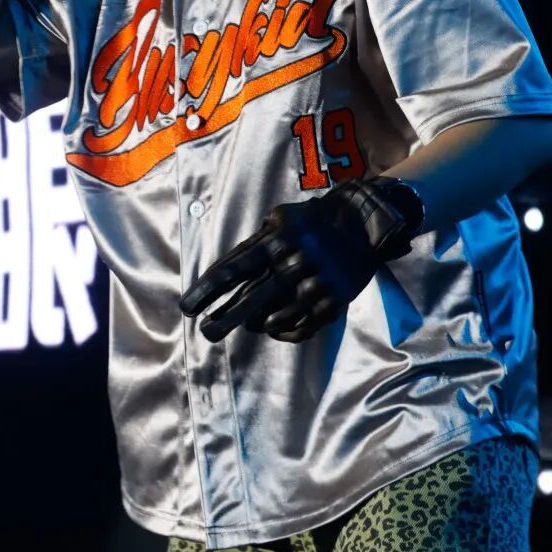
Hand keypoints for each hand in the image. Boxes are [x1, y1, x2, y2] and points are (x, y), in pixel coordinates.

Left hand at [177, 178, 416, 343]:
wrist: (364, 223)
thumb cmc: (314, 220)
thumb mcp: (280, 218)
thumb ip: (255, 242)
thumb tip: (229, 266)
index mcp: (275, 242)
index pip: (233, 270)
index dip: (208, 290)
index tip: (188, 307)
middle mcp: (292, 265)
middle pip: (251, 298)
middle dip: (225, 318)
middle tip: (206, 333)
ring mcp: (313, 286)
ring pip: (275, 317)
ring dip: (254, 324)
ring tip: (245, 325)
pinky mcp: (332, 303)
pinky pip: (303, 327)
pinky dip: (284, 331)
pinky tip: (272, 329)